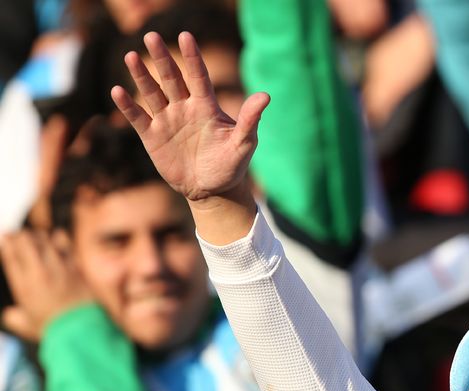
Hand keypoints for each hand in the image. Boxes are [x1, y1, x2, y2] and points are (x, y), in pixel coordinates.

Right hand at [0, 230, 92, 341]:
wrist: (82, 330)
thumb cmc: (55, 330)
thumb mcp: (29, 326)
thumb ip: (16, 318)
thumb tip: (10, 314)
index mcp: (23, 286)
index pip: (10, 256)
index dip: (6, 243)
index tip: (4, 237)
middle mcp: (38, 273)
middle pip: (24, 242)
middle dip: (19, 235)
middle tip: (19, 235)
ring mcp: (58, 268)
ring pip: (43, 240)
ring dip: (37, 236)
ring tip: (36, 236)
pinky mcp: (75, 267)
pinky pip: (65, 245)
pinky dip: (59, 239)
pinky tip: (57, 237)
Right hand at [110, 32, 268, 205]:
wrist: (212, 190)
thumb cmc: (231, 166)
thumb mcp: (243, 144)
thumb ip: (250, 120)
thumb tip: (265, 96)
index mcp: (206, 107)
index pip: (199, 77)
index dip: (192, 57)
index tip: (185, 36)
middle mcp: (185, 108)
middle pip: (171, 78)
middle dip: (162, 58)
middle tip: (151, 35)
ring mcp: (167, 121)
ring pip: (152, 93)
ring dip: (141, 76)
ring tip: (130, 57)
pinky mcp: (153, 137)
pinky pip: (138, 118)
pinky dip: (128, 106)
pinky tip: (117, 91)